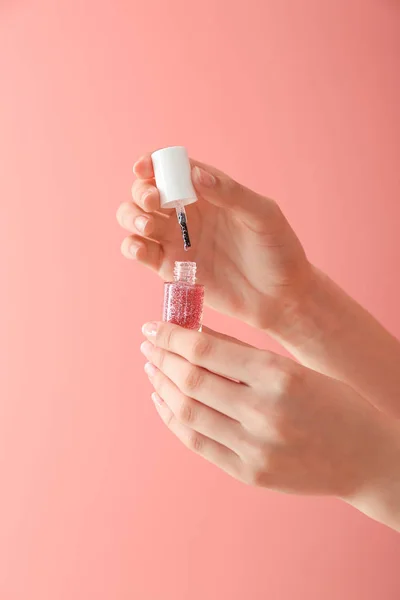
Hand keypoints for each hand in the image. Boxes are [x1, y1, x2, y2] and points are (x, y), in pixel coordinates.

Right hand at [117, 153, 310, 328]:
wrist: (281, 297)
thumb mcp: (262, 215)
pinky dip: (131, 246)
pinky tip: (140, 248)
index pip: (172, 168)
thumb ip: (230, 194)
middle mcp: (188, 213)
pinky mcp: (171, 268)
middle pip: (146, 192)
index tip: (144, 168)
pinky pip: (140, 252)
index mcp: (209, 191)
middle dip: (140, 192)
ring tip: (146, 225)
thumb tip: (195, 175)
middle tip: (153, 202)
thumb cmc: (279, 251)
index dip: (152, 163)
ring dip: (131, 216)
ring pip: (136, 219)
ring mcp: (177, 240)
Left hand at [140, 322, 399, 528]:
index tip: (153, 326)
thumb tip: (194, 334)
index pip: (206, 350)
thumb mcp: (295, 368)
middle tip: (147, 343)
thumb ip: (244, 354)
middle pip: (190, 380)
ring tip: (152, 368)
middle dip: (161, 357)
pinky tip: (163, 400)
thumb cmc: (333, 403)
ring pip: (187, 411)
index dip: (172, 336)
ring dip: (162, 385)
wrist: (365, 457)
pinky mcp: (249, 473)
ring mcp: (254, 448)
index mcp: (279, 376)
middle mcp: (264, 413)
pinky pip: (197, 442)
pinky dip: (173, 419)